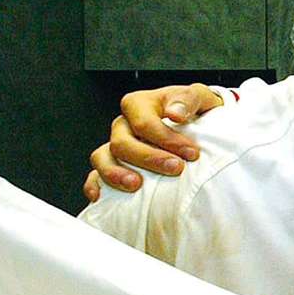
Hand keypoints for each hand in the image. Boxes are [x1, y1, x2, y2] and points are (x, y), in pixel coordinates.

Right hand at [83, 84, 224, 201]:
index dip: (167, 139)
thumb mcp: (198, 97)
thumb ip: (188, 99)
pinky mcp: (113, 165)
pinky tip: (101, 197)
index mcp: (139, 105)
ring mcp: (115, 146)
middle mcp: (123, 125)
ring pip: (103, 158)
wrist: (196, 124)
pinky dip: (95, 185)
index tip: (191, 153)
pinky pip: (95, 176)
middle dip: (149, 158)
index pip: (144, 122)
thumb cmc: (192, 111)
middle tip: (176, 168)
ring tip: (136, 185)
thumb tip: (175, 113)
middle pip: (122, 143)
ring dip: (116, 173)